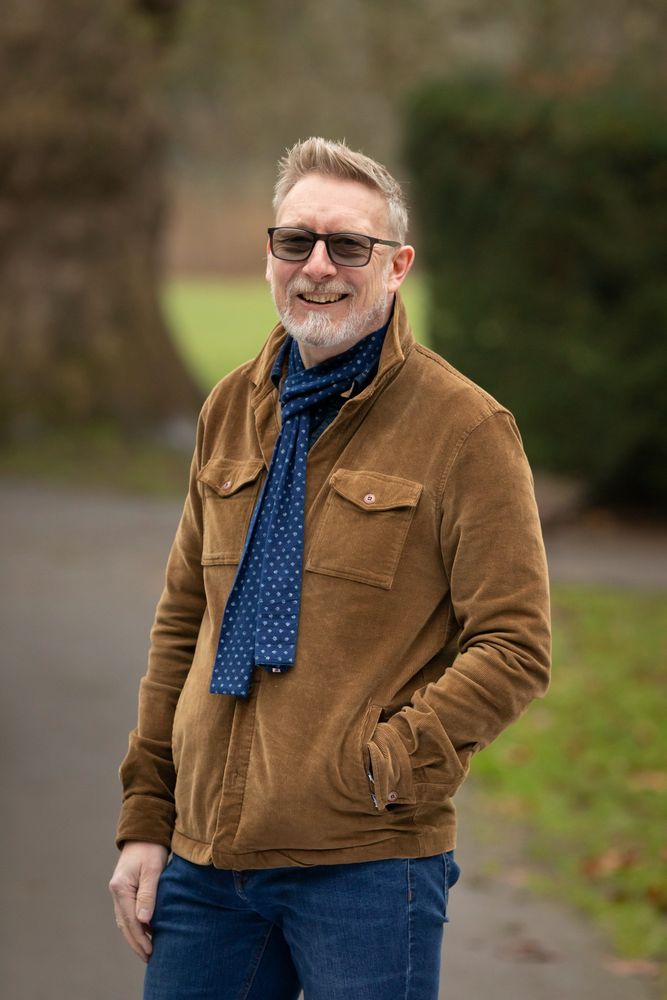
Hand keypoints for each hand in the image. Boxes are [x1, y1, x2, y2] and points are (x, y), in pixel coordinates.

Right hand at [109, 841, 167, 962]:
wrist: (145, 831)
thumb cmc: (151, 848)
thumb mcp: (153, 870)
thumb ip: (148, 895)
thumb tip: (144, 921)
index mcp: (120, 888)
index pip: (130, 920)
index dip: (140, 938)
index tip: (151, 952)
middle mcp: (116, 891)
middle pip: (124, 924)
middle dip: (136, 942)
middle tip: (149, 958)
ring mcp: (118, 891)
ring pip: (124, 920)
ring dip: (135, 936)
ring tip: (147, 950)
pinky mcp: (124, 889)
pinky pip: (127, 913)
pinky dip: (134, 925)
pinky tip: (146, 932)